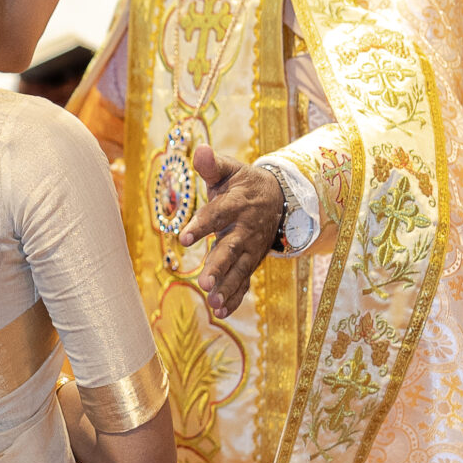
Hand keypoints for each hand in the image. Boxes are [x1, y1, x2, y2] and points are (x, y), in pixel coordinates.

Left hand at [179, 145, 282, 316]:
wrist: (278, 199)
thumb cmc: (243, 184)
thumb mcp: (230, 170)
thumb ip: (212, 164)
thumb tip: (200, 149)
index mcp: (238, 204)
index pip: (218, 215)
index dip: (201, 226)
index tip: (183, 238)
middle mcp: (246, 229)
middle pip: (231, 250)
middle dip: (218, 267)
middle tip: (203, 283)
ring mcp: (251, 248)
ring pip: (239, 270)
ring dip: (227, 288)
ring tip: (212, 304)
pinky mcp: (252, 262)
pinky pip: (245, 282)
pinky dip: (235, 297)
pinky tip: (222, 313)